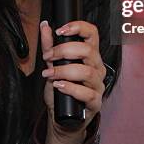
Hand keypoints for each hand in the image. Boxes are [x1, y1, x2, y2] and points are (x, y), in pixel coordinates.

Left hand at [39, 20, 106, 143]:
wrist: (62, 116)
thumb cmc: (61, 90)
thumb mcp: (52, 65)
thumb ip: (49, 46)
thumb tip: (45, 26)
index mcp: (90, 55)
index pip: (92, 34)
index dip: (78, 27)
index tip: (60, 30)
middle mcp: (97, 68)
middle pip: (88, 51)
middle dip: (64, 50)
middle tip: (49, 56)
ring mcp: (98, 85)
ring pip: (87, 72)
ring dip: (64, 71)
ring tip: (49, 74)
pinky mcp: (95, 102)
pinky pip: (87, 93)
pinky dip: (70, 88)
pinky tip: (58, 86)